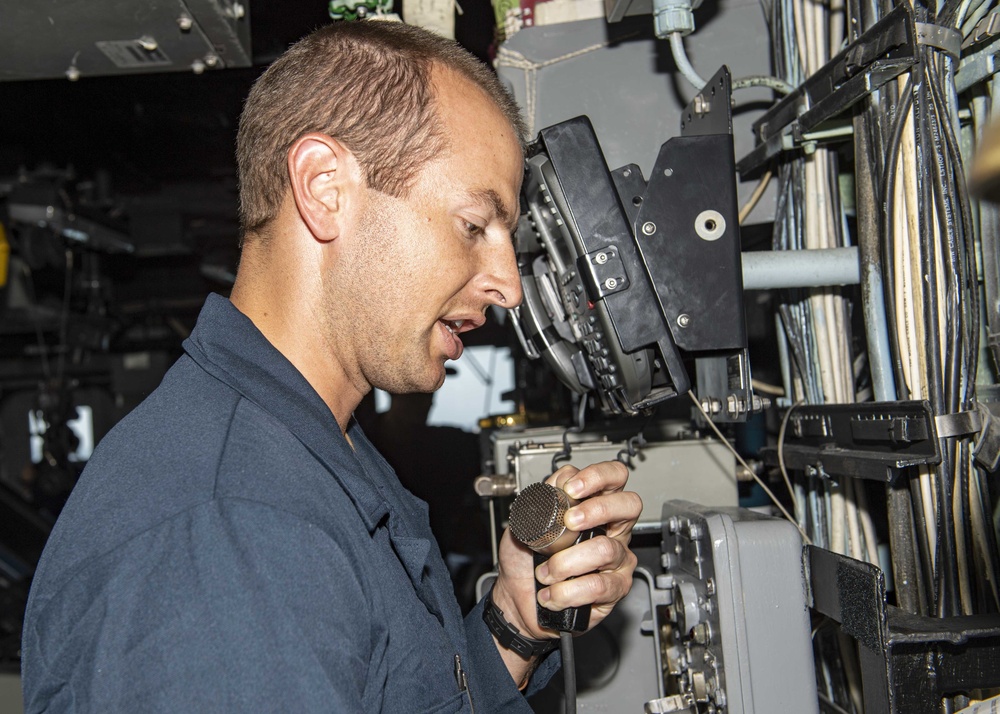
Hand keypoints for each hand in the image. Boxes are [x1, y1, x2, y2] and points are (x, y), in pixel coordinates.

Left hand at [490, 460, 641, 641]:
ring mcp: (617, 559)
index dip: (598, 476)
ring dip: (565, 562)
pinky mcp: (615, 589)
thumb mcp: (526, 520)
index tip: (572, 489)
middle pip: (630, 505)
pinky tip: (551, 593)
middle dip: (597, 510)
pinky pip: (598, 586)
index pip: (614, 476)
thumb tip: (560, 480)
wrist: (516, 597)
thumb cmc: (525, 558)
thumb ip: (543, 495)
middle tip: (570, 523)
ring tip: (545, 572)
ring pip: (606, 549)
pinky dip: (566, 591)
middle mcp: (611, 529)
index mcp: (593, 506)